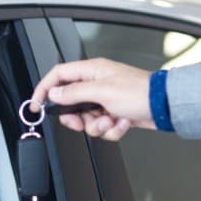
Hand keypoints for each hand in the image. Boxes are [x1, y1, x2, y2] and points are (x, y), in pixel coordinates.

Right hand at [29, 58, 154, 141]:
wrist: (164, 106)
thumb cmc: (140, 92)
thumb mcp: (102, 91)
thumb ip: (74, 93)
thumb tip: (54, 94)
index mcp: (91, 71)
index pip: (58, 76)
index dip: (44, 89)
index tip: (36, 104)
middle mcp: (97, 84)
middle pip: (70, 103)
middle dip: (76, 117)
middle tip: (81, 121)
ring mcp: (105, 100)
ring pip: (86, 119)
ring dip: (98, 125)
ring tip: (111, 120)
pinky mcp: (114, 113)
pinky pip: (102, 127)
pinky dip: (112, 129)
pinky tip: (122, 122)